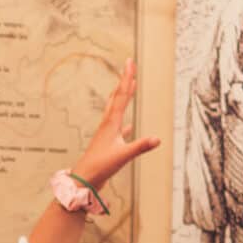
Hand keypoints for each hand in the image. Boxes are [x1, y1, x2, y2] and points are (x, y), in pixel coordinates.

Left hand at [70, 60, 161, 192]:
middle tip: (128, 65)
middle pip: (118, 97)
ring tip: (127, 86)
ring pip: (116, 109)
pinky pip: (118, 128)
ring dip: (122, 96)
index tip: (130, 63)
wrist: (84, 179)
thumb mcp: (123, 156)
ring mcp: (106, 133)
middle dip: (124, 80)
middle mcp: (108, 124)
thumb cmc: (100, 167)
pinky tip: (129, 126)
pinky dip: (124, 123)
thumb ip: (140, 147)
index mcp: (112, 123)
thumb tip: (158, 139)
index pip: (122, 96)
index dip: (128, 78)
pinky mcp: (107, 143)